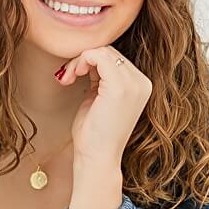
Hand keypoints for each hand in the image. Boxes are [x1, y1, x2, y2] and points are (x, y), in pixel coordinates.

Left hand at [55, 45, 152, 167]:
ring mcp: (134, 84)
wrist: (97, 158)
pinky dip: (80, 60)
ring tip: (68, 77)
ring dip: (79, 60)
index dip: (90, 61)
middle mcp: (142, 82)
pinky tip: (72, 75)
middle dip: (83, 59)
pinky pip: (98, 55)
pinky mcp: (120, 87)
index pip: (114, 57)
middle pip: (109, 51)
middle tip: (67, 77)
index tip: (72, 76)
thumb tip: (88, 55)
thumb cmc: (95, 134)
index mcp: (140, 85)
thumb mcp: (100, 98)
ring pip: (102, 51)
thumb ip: (100, 77)